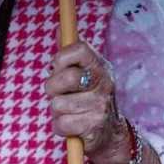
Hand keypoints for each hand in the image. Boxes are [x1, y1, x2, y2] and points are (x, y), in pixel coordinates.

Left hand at [44, 40, 128, 163]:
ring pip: (58, 104)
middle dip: (53, 88)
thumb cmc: (88, 99)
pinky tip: (72, 125)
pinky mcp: (93, 127)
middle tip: (60, 94)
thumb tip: (59, 29)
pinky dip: (60, 127)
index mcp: (100, 67)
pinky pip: (60, 124)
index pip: (78, 48)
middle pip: (66, 77)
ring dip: (57, 110)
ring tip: (70, 111)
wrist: (110, 135)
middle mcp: (104, 84)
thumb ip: (70, 53)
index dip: (61, 58)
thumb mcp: (84, 74)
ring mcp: (100, 106)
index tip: (59, 67)